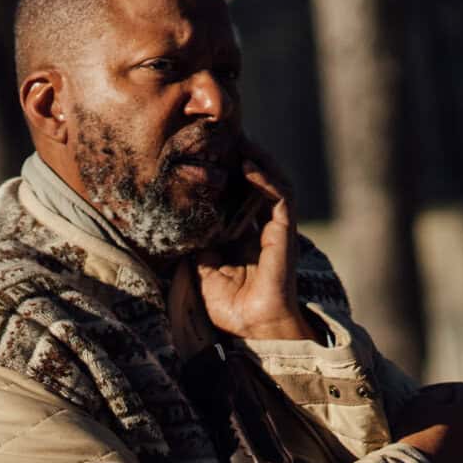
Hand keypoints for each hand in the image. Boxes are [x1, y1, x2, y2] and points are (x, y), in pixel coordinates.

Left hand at [196, 143, 312, 344]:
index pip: (234, 192)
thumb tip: (177, 218)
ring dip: (256, 157)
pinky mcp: (285, 232)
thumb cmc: (228, 307)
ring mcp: (275, 228)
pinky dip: (265, 176)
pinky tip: (248, 163)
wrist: (252, 330)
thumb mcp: (200, 268)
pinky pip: (280, 195)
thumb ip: (194, 242)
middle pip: (254, 180)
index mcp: (241, 234)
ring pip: (271, 180)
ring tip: (237, 137)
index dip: (223, 171)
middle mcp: (260, 226)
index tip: (203, 150)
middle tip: (219, 133)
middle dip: (239, 155)